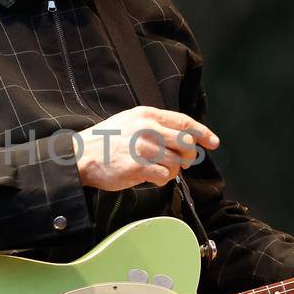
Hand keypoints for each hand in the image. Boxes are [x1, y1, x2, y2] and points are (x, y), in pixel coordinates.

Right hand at [74, 107, 217, 191]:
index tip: (214, 142)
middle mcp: (148, 129)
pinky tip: (151, 176)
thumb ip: (155, 125)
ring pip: (178, 163)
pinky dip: (163, 179)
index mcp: (147, 115)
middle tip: (183, 162)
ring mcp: (143, 148)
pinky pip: (165, 176)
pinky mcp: (138, 167)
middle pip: (186, 144)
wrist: (80, 155)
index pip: (185, 123)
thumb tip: (183, 139)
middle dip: (189, 156)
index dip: (203, 133)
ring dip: (173, 170)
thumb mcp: (130, 121)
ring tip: (159, 169)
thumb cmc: (106, 140)